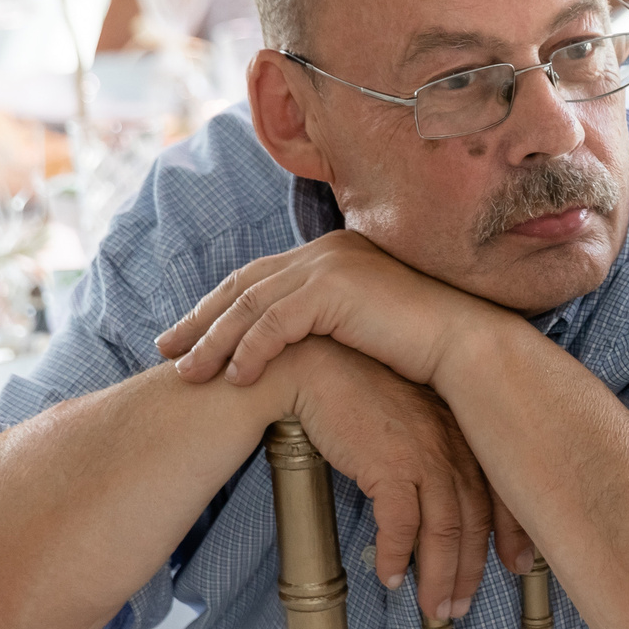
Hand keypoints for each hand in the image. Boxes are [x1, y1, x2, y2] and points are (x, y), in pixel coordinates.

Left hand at [161, 229, 493, 389]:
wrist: (463, 345)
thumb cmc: (421, 348)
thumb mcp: (364, 328)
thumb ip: (329, 324)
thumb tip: (298, 347)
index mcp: (332, 254)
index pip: (259, 277)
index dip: (218, 307)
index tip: (188, 336)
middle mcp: (325, 251)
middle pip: (244, 285)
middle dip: (200, 320)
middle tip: (166, 350)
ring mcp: (329, 266)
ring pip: (250, 305)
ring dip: (213, 341)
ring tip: (189, 374)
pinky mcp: (333, 289)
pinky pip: (274, 323)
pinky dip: (249, 350)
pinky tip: (235, 378)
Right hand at [276, 338, 533, 618]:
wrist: (316, 366)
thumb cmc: (359, 395)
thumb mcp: (411, 423)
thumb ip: (433, 455)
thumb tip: (438, 503)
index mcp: (463, 434)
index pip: (501, 491)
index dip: (512, 533)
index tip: (518, 565)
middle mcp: (452, 445)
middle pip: (474, 521)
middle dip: (470, 571)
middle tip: (460, 608)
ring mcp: (424, 454)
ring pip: (444, 531)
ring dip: (439, 577)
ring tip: (432, 609)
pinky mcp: (389, 463)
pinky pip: (401, 524)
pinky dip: (397, 556)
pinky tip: (390, 578)